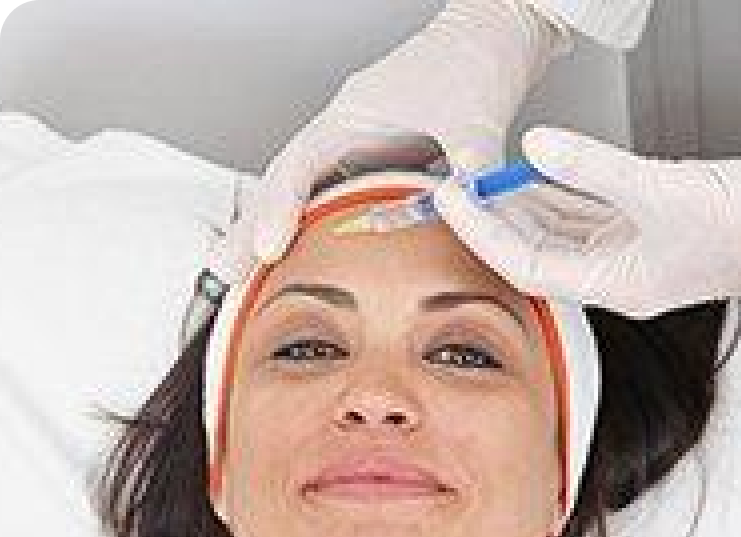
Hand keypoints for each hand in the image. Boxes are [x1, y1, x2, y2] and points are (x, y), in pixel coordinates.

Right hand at [219, 0, 568, 280]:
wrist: (489, 38)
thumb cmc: (474, 60)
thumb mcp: (476, 117)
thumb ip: (472, 166)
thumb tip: (471, 210)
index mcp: (353, 113)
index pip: (300, 163)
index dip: (278, 207)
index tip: (267, 248)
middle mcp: (344, 130)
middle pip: (282, 182)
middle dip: (251, 226)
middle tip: (226, 269)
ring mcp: (353, 146)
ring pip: (297, 191)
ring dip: (268, 228)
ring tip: (243, 270)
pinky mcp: (369, 160)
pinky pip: (324, 196)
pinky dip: (302, 225)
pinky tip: (294, 252)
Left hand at [432, 126, 740, 317]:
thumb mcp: (665, 189)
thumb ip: (594, 168)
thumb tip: (538, 147)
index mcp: (614, 285)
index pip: (525, 265)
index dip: (482, 233)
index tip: (451, 200)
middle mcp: (614, 276)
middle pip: (534, 249)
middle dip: (493, 217)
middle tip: (458, 185)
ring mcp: (627, 254)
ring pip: (558, 230)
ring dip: (521, 203)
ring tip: (485, 176)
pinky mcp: (642, 229)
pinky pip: (584, 213)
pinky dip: (557, 192)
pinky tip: (535, 172)